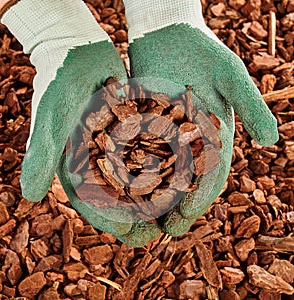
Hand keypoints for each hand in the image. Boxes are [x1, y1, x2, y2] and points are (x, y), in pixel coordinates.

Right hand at [1, 0, 162, 243]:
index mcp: (75, 163)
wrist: (78, 51)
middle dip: (134, 216)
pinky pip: (150, 151)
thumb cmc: (60, 83)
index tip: (127, 232)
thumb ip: (43, 156)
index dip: (107, 218)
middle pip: (117, 196)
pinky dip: (162, 165)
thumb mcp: (52, 119)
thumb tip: (30, 197)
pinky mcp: (134, 129)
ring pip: (136, 177)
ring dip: (152, 197)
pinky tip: (179, 177)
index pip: (89, 201)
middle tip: (155, 235)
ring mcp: (117, 145)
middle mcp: (97, 159)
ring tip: (172, 213)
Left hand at [123, 0, 278, 235]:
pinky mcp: (144, 126)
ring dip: (155, 197)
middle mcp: (192, 141)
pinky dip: (134, 171)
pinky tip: (124, 187)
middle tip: (164, 229)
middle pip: (186, 181)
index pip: (211, 174)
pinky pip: (139, 153)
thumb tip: (272, 141)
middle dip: (177, 205)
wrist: (168, 33)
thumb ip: (250, 105)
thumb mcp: (230, 74)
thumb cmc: (202, 50)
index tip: (185, 216)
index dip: (200, 197)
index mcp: (215, 136)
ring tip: (143, 219)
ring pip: (162, 173)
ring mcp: (167, 136)